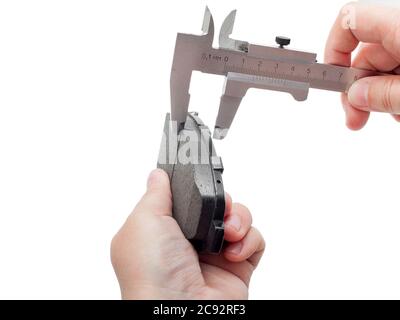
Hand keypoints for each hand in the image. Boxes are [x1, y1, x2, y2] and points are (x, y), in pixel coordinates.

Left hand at [111, 169, 264, 299]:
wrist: (180, 312)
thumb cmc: (151, 272)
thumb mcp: (143, 221)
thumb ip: (155, 194)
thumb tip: (158, 176)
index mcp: (162, 229)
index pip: (184, 197)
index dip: (194, 186)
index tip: (203, 176)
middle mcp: (188, 240)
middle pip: (214, 204)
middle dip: (219, 200)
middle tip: (216, 207)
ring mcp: (214, 253)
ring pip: (237, 218)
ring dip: (238, 219)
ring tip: (227, 233)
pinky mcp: (237, 266)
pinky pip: (254, 240)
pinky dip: (249, 241)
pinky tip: (233, 252)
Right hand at [325, 2, 399, 129]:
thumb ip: (383, 94)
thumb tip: (357, 95)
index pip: (350, 20)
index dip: (334, 50)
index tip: (333, 80)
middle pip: (366, 52)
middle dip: (358, 88)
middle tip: (356, 117)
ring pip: (385, 65)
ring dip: (380, 94)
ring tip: (393, 114)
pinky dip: (397, 88)